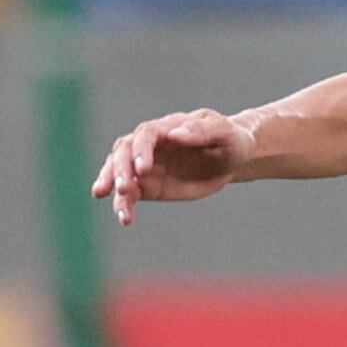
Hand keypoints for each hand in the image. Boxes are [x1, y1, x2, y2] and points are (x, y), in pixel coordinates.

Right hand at [93, 109, 251, 220]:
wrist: (232, 159)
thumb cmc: (230, 140)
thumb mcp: (225, 132)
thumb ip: (202, 131)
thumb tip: (175, 135)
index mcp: (168, 127)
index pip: (146, 134)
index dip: (141, 149)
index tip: (143, 168)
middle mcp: (151, 145)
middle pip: (124, 151)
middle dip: (120, 169)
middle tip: (123, 188)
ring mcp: (147, 166)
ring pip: (120, 172)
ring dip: (114, 188)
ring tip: (120, 210)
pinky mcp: (148, 186)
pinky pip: (130, 195)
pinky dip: (124, 205)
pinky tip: (126, 219)